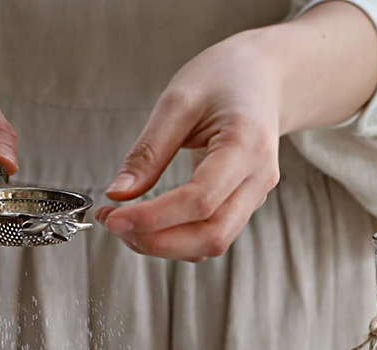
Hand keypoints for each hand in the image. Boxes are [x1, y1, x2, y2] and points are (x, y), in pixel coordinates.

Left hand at [98, 2, 376, 261]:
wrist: (264, 77)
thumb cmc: (223, 78)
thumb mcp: (178, 100)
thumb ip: (148, 151)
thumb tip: (117, 193)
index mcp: (246, 145)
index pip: (200, 200)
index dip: (153, 217)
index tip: (112, 217)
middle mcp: (258, 179)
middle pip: (211, 236)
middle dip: (156, 241)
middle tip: (113, 223)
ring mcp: (254, 197)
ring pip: (210, 244)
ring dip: (162, 245)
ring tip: (125, 224)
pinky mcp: (241, 207)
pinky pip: (208, 238)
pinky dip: (174, 240)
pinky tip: (145, 224)